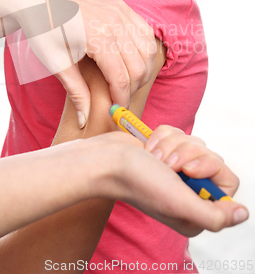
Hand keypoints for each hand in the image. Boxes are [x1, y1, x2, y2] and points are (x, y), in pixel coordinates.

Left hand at [42, 0, 156, 127]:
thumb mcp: (57, 64)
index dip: (121, 99)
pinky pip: (145, 33)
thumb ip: (76, 92)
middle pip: (139, 66)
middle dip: (133, 88)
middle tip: (121, 99)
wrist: (38, 2)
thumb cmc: (43, 32)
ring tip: (127, 83)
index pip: (121, 78)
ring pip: (148, 50)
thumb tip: (84, 121)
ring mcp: (120, 11)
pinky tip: (132, 62)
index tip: (116, 112)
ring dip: (143, 70)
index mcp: (98, 36)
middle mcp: (114, 21)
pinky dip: (144, 51)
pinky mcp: (122, 7)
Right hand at [125, 126, 248, 234]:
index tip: (188, 170)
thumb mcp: (179, 204)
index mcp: (196, 210)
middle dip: (187, 154)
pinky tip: (148, 150)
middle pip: (212, 159)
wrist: (107, 160)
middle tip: (166, 165)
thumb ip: (215, 215)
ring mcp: (177, 171)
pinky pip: (178, 133)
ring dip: (172, 145)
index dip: (210, 170)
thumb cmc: (138, 182)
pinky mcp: (166, 152)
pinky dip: (162, 136)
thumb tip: (243, 213)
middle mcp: (189, 191)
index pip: (227, 183)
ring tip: (153, 158)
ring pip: (195, 142)